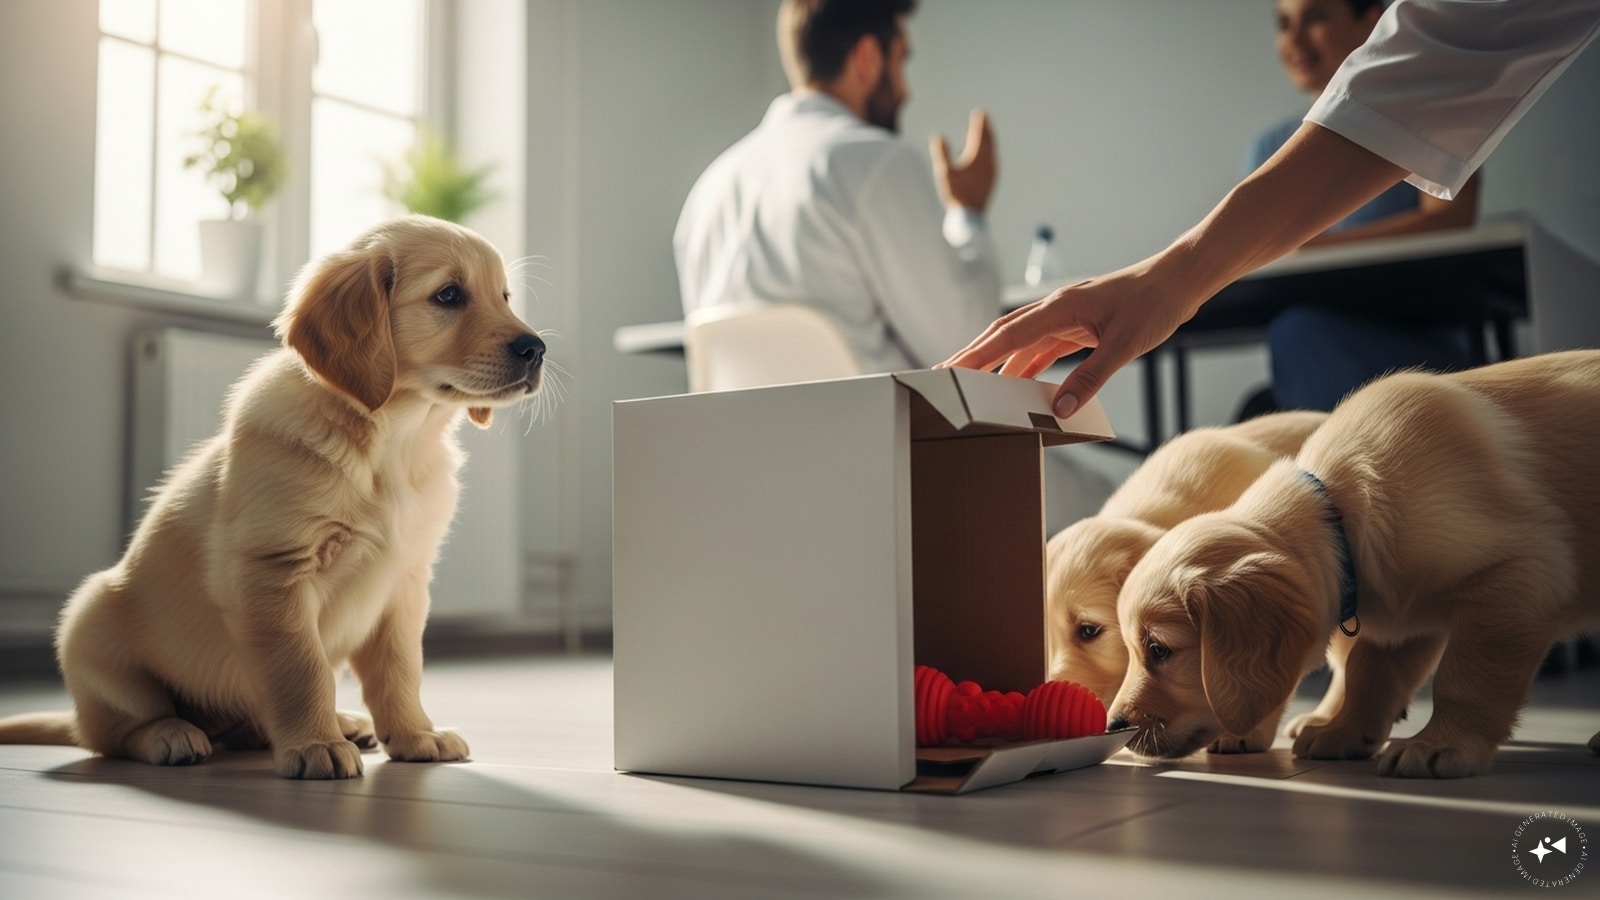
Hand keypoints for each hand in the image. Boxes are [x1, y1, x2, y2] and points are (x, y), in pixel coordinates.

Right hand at [931, 108, 996, 212]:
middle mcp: (989, 163)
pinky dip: (988, 152)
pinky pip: (992, 160)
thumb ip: (942, 153)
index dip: (979, 123)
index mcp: (978, 158)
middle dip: (986, 128)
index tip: (980, 112)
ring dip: (988, 140)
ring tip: (984, 134)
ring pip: (992, 151)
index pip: (980, 135)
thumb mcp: (945, 173)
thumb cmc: (956, 195)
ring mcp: (992, 172)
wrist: (971, 217)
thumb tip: (938, 136)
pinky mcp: (991, 181)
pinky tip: (985, 157)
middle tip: (983, 118)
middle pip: (989, 141)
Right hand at [939, 260, 1199, 417]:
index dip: (976, 354)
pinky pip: (1043, 347)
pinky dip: (1027, 365)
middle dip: (974, 356)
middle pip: (1003, 334)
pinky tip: (1018, 384)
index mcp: (1060, 308)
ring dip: (998, 363)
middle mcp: (1056, 309)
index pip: (1007, 334)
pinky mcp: (1078, 324)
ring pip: (1021, 341)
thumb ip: (1090, 377)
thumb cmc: (1154, 304)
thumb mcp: (1124, 345)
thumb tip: (1062, 407)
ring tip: (975, 386)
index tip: (950, 369)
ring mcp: (1065, 316)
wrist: (1178, 280)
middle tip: (944, 377)